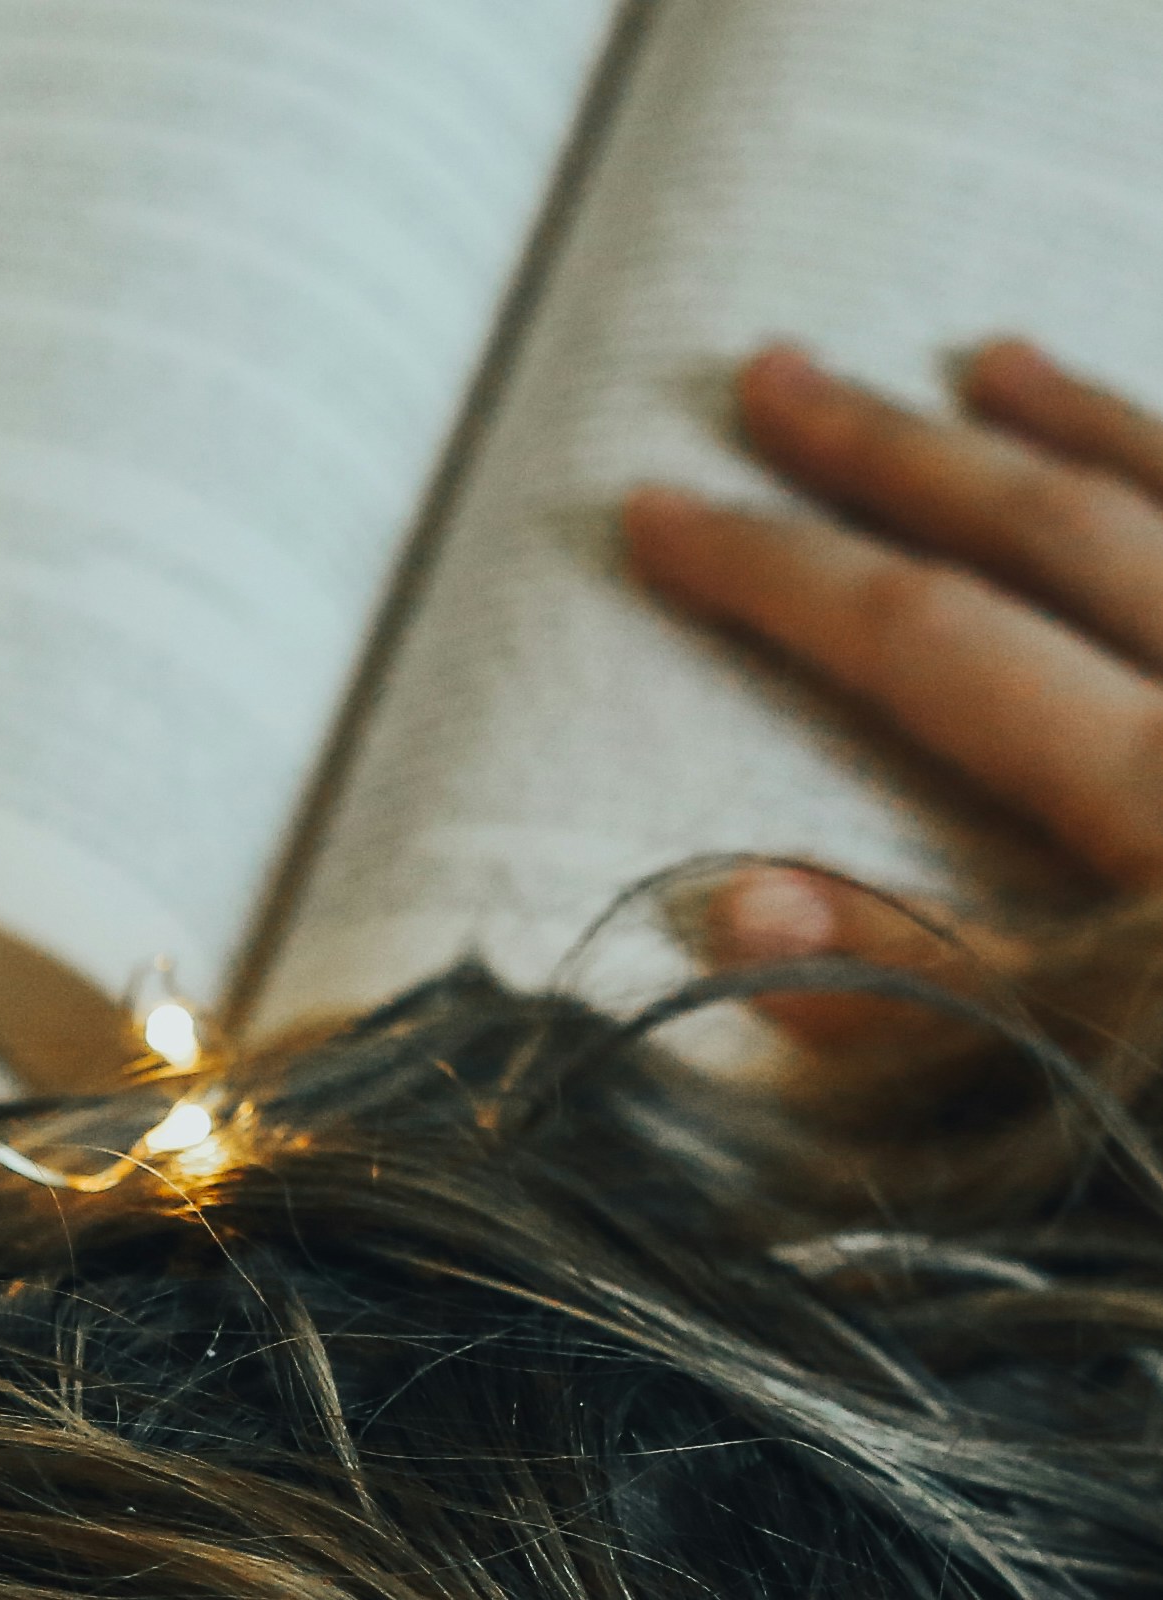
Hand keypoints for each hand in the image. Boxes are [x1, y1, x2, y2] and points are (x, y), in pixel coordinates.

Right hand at [624, 339, 1162, 1046]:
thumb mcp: (1098, 1071)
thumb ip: (932, 1001)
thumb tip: (734, 911)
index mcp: (1160, 794)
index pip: (924, 644)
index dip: (778, 576)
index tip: (656, 513)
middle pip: (1050, 529)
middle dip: (893, 453)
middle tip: (775, 374)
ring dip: (1079, 423)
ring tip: (991, 359)